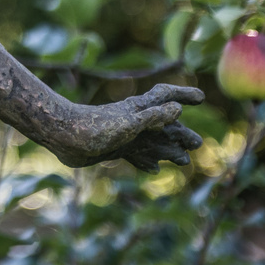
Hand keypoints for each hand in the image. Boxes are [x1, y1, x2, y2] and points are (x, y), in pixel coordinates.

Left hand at [49, 84, 204, 171]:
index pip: (165, 96)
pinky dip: (146, 161)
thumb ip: (153, 116)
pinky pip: (135, 155)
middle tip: (198, 144)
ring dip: (168, 151)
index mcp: (138, 109)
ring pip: (152, 143)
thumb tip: (178, 109)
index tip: (201, 97)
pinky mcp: (112, 148)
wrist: (63, 137)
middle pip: (163, 126)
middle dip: (181, 134)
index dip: (183, 94)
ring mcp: (123, 134)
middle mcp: (133, 120)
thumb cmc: (95, 127)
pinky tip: (152, 170)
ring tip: (184, 161)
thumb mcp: (129, 122)